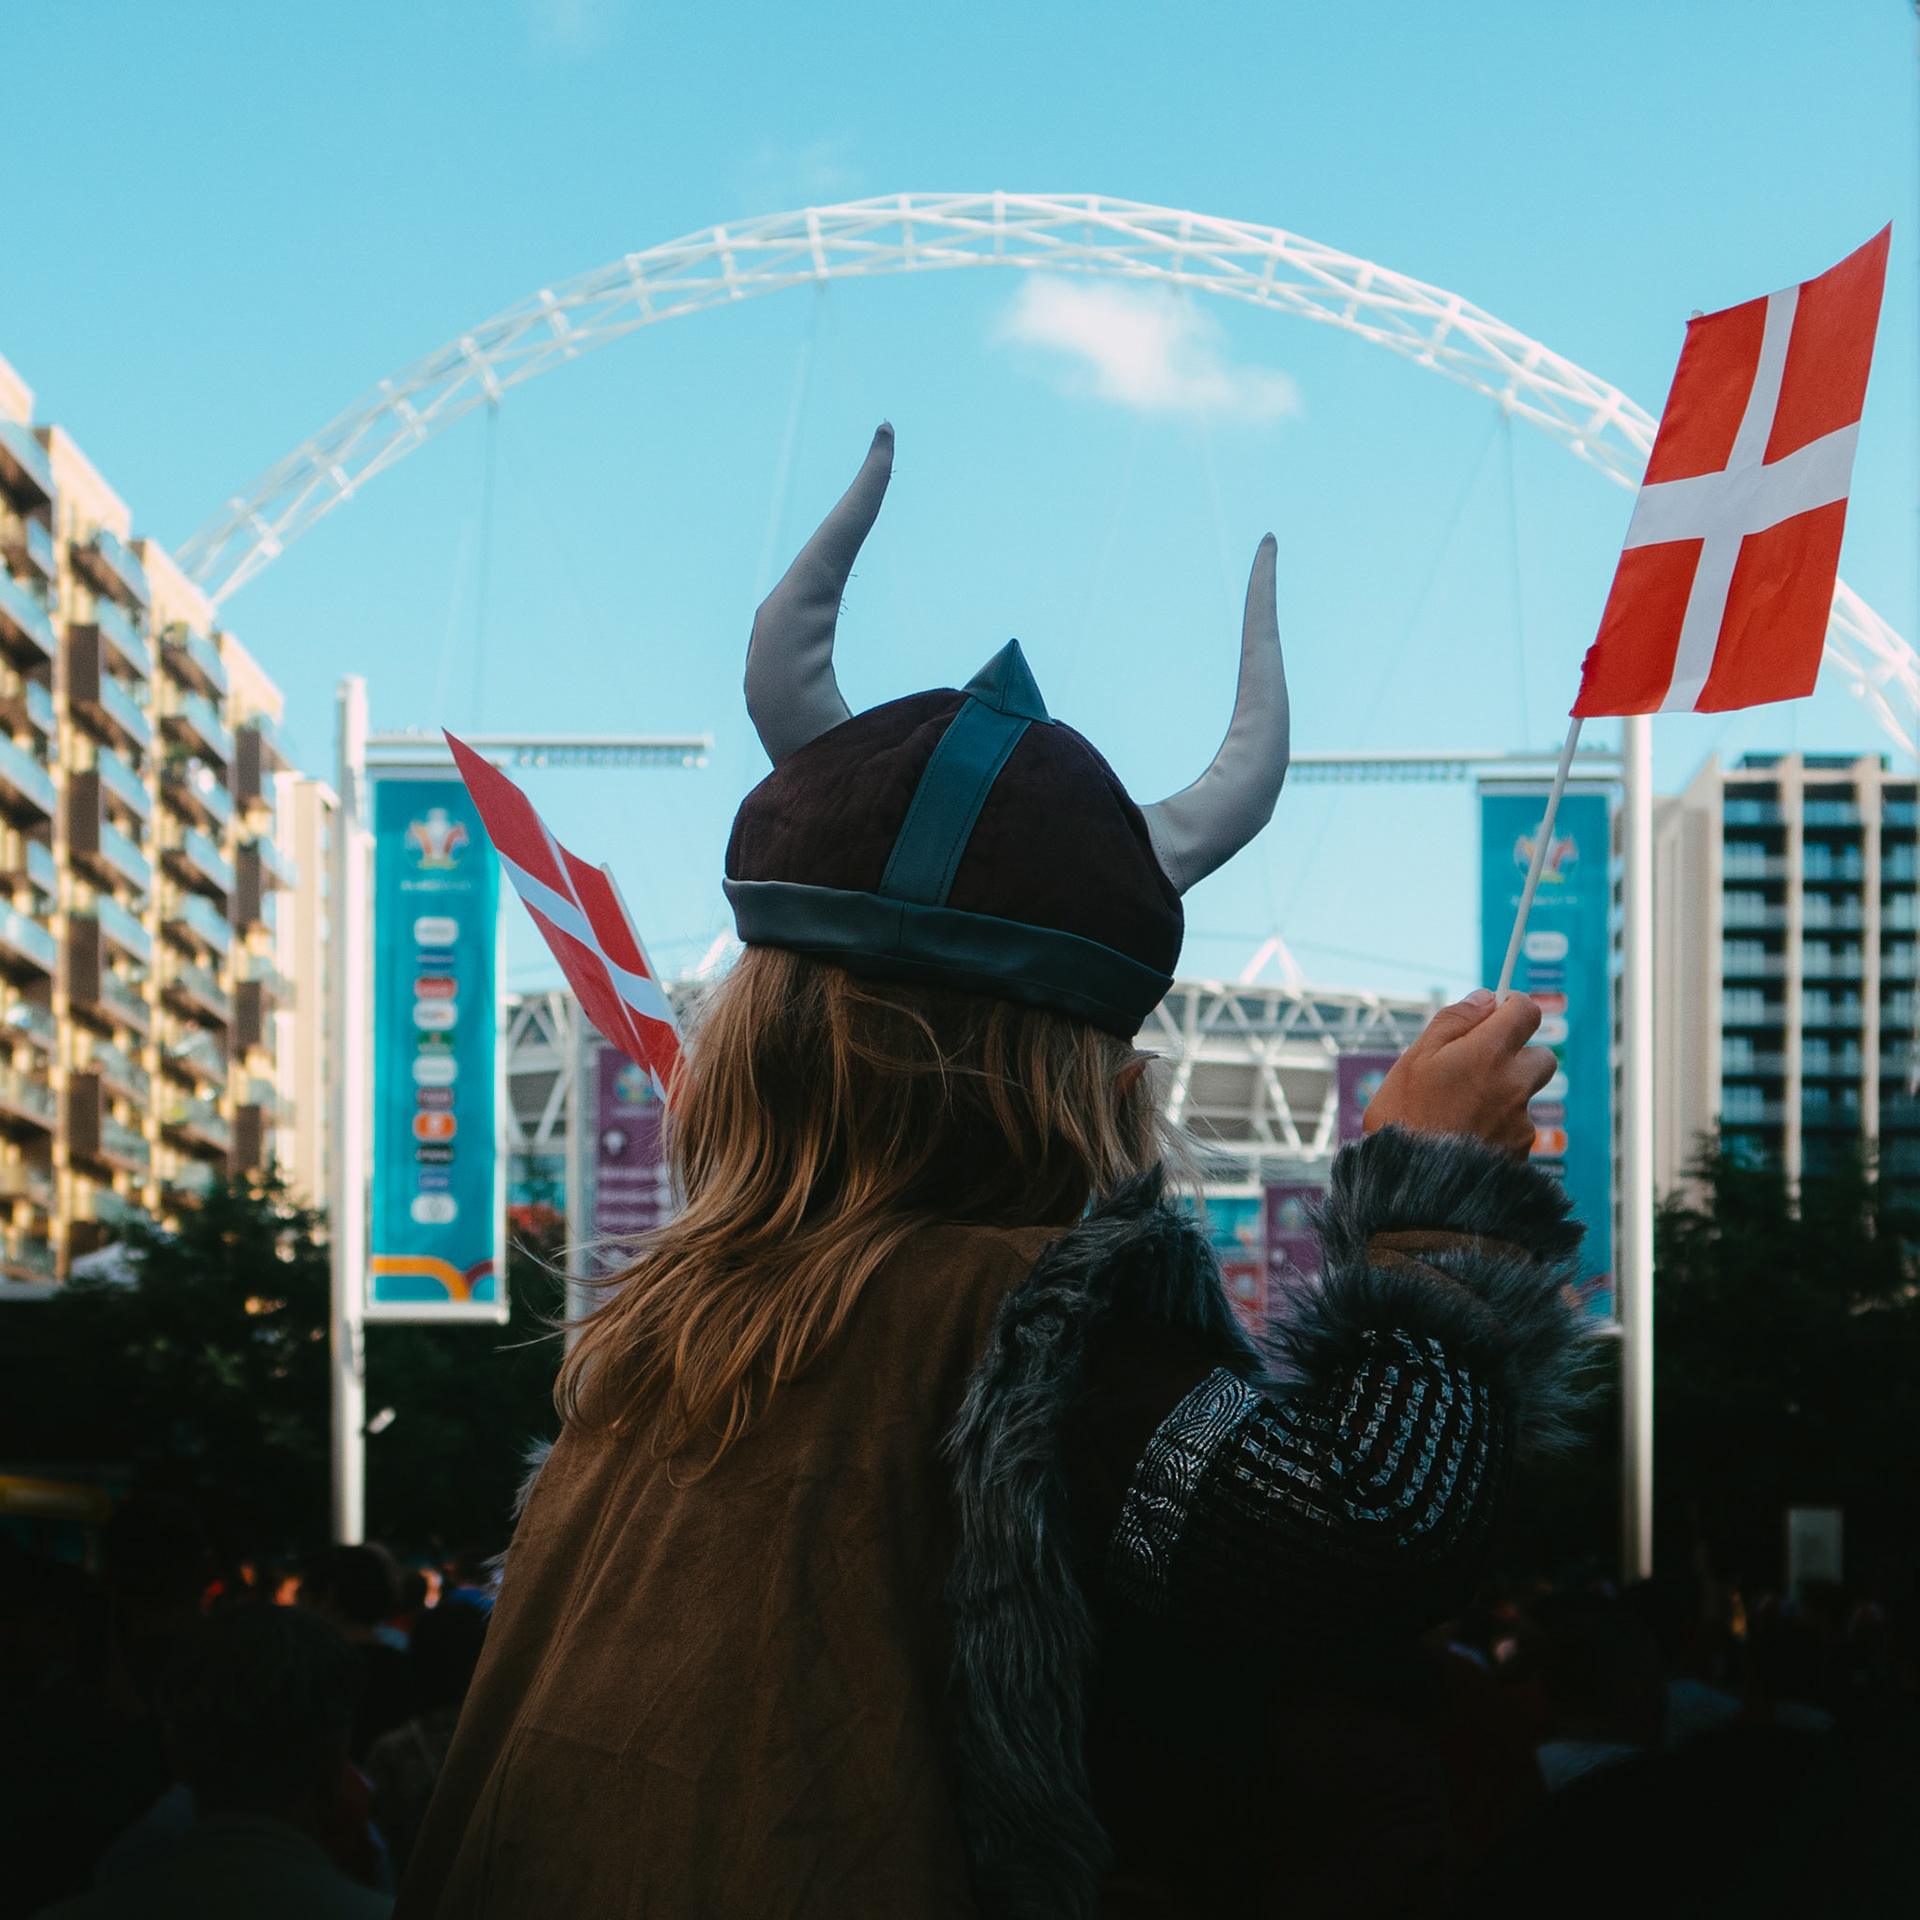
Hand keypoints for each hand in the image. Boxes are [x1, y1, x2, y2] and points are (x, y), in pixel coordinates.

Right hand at [1362, 989, 1555, 1161]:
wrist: (1415, 1190)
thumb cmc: (1406, 1119)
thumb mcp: (1414, 1060)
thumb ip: (1453, 1022)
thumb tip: (1484, 998)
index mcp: (1489, 1053)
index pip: (1527, 1012)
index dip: (1513, 1007)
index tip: (1496, 1013)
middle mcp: (1515, 1084)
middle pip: (1542, 1056)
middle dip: (1519, 1057)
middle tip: (1480, 1068)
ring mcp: (1522, 1122)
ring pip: (1526, 1098)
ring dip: (1506, 1098)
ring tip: (1462, 1114)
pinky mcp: (1522, 1154)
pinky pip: (1518, 1132)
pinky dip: (1499, 1131)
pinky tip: (1467, 1140)